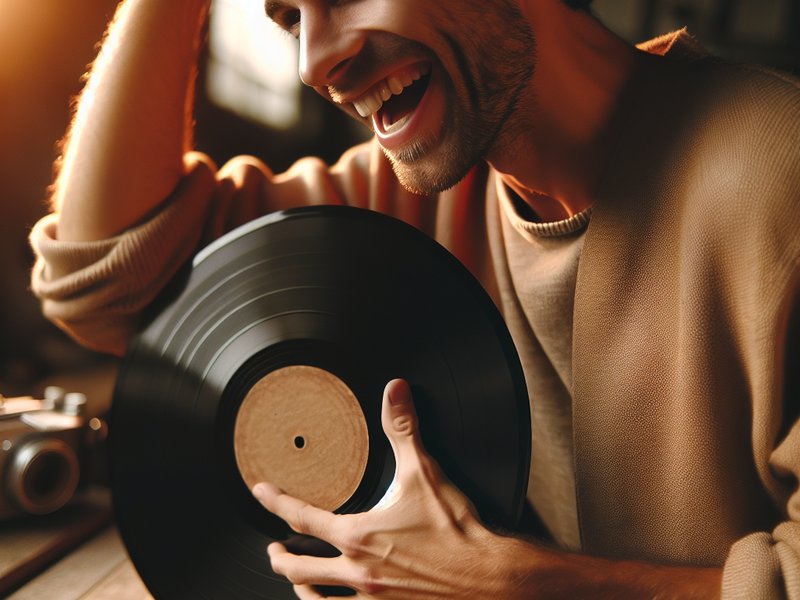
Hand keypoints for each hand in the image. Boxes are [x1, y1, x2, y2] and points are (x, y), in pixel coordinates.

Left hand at [252, 379, 519, 598]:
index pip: (302, 517)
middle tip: (273, 549)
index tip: (260, 492)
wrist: (487, 577)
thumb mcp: (425, 472)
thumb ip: (404, 429)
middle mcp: (357, 572)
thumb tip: (395, 390)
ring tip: (296, 581)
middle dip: (280, 557)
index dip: (275, 503)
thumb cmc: (456, 529)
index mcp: (358, 536)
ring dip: (300, 588)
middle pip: (298, 567)